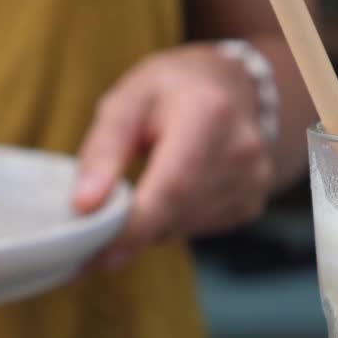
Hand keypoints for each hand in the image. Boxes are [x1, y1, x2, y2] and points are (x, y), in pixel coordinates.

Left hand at [74, 44, 272, 270]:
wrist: (231, 86)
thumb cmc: (170, 90)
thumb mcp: (126, 100)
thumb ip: (103, 150)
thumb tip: (84, 205)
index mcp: (209, 114)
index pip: (173, 186)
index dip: (135, 226)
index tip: (97, 251)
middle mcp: (241, 150)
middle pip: (177, 213)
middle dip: (130, 231)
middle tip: (95, 234)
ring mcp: (253, 180)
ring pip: (183, 227)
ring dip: (149, 225)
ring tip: (135, 195)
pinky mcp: (251, 202)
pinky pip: (198, 229)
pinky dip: (171, 223)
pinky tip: (167, 194)